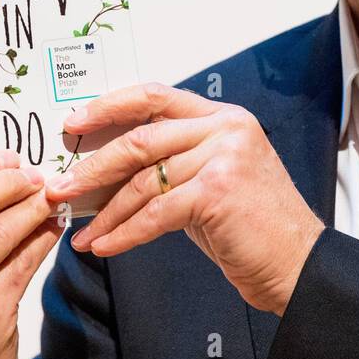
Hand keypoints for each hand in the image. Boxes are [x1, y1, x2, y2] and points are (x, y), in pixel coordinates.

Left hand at [45, 83, 324, 316]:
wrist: (298, 263)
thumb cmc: (255, 226)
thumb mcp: (214, 179)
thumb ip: (174, 163)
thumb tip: (110, 169)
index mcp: (224, 118)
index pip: (155, 96)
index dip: (109, 107)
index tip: (74, 123)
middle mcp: (226, 129)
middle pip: (141, 139)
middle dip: (93, 166)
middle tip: (61, 186)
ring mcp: (224, 157)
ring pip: (143, 181)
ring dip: (105, 212)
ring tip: (82, 230)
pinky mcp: (217, 191)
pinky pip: (155, 213)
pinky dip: (124, 233)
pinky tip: (106, 246)